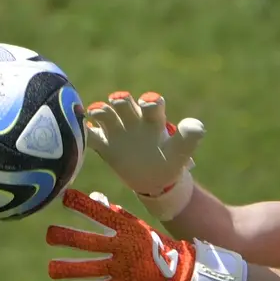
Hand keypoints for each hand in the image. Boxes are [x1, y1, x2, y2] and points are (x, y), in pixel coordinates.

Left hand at [45, 190, 197, 280]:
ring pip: (91, 268)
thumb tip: (94, 198)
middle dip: (68, 238)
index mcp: (126, 228)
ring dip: (70, 268)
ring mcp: (123, 267)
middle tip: (50, 235)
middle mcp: (123, 246)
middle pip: (90, 242)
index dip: (83, 205)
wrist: (178, 268)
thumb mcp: (135, 224)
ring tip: (51, 268)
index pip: (101, 214)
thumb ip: (113, 213)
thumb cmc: (150, 242)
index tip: (64, 198)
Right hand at [85, 92, 204, 196]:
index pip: (151, 104)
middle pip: (124, 103)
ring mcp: (118, 132)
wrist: (155, 179)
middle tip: (117, 103)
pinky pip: (92, 137)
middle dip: (121, 101)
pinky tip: (81, 133)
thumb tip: (197, 126)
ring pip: (106, 115)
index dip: (149, 101)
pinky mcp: (105, 146)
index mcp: (153, 119)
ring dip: (101, 111)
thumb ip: (189, 137)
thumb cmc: (171, 160)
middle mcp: (133, 120)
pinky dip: (85, 134)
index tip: (148, 104)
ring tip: (98, 113)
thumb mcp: (182, 150)